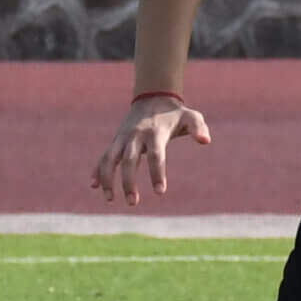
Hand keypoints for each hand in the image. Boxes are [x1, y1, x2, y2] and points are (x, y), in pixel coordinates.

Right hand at [91, 95, 210, 206]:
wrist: (153, 98)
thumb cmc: (175, 114)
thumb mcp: (191, 117)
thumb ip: (199, 128)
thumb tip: (206, 141)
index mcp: (155, 133)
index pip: (156, 155)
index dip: (157, 173)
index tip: (160, 192)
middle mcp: (135, 136)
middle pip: (129, 160)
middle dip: (129, 182)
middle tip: (133, 203)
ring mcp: (123, 138)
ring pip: (110, 159)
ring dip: (108, 178)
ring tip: (110, 199)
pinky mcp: (116, 141)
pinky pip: (104, 156)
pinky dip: (97, 169)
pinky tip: (94, 185)